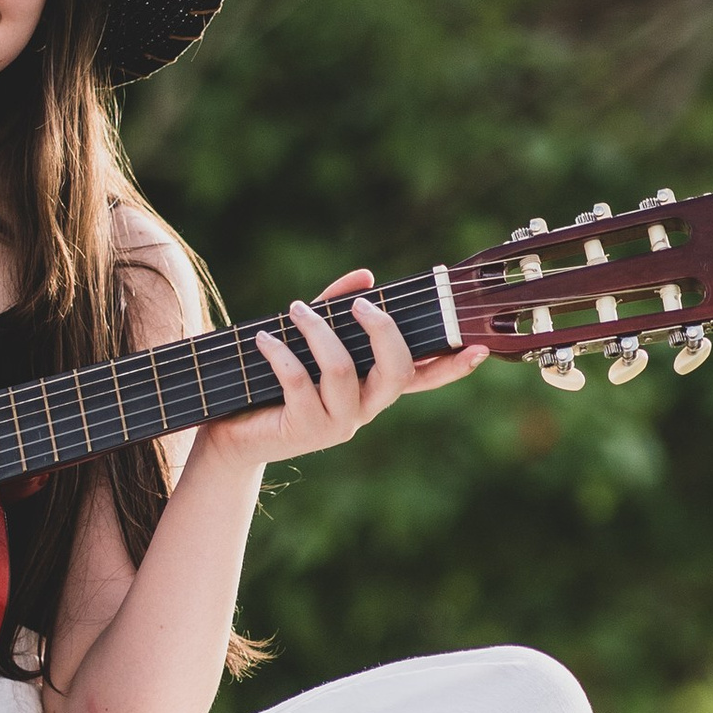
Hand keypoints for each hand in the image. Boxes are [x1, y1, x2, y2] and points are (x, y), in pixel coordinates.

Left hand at [203, 272, 487, 468]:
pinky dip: (281, 353)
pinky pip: (298, 382)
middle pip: (395, 371)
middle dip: (381, 331)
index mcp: (374, 387)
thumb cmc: (273, 383)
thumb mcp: (309, 340)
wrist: (233, 435)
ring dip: (318, 332)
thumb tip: (365, 276)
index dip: (452, 365)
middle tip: (359, 304)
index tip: (479, 346)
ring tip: (296, 310)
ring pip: (343, 370)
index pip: (423, 377)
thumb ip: (335, 308)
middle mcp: (365, 408)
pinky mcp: (305, 429)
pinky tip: (264, 338)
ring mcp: (338, 423)